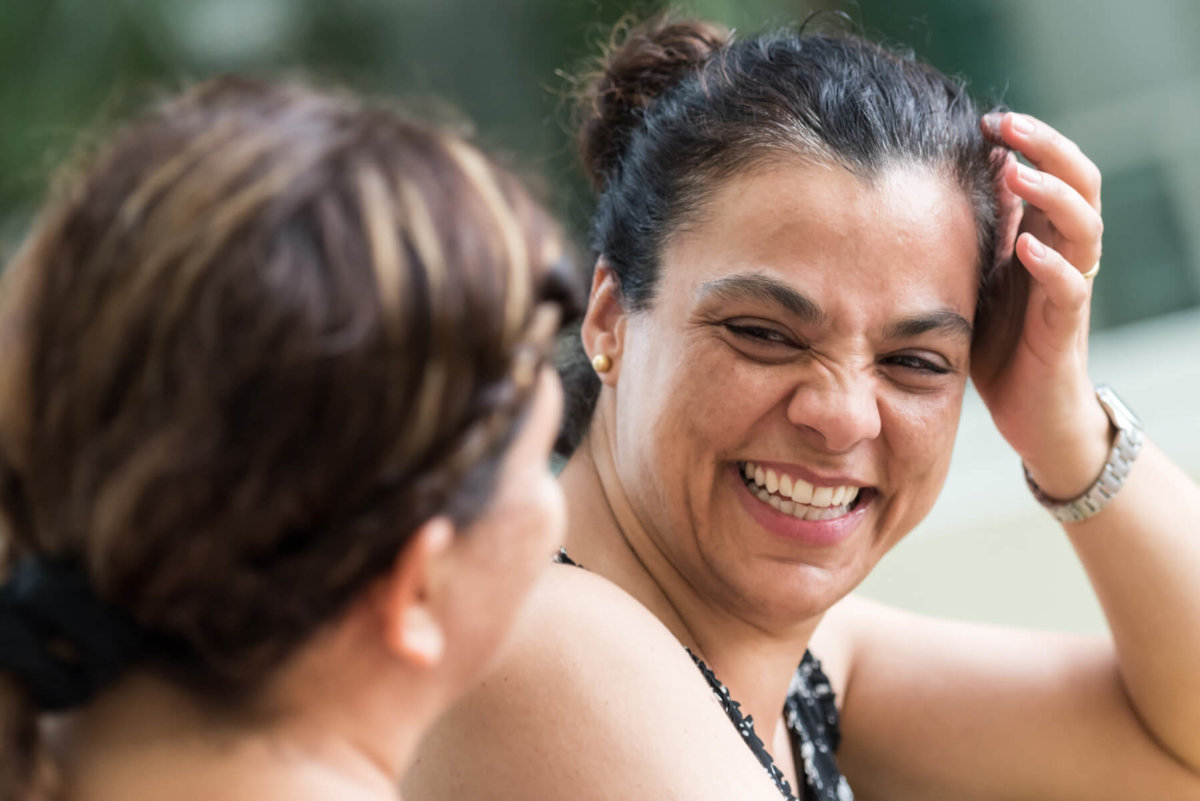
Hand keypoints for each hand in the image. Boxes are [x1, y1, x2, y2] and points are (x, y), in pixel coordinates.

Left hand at [971, 112, 1109, 499]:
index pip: (1052, 173)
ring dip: (1053, 195)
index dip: (1029, 141)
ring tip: (1019, 173)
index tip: (986, 119)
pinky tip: (1026, 245)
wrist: (1029, 414)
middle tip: (1006, 124)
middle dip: (1047, 148)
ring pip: (1085, 227)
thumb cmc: (999, 345)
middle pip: (1080, 184)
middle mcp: (1064, 256)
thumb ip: (973, 238)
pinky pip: (1070, 288)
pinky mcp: (1064, 329)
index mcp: (1043, 238)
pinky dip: (1051, 264)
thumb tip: (945, 185)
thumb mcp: (976, 281)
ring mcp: (1068, 290)